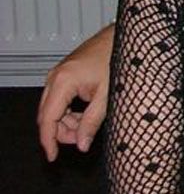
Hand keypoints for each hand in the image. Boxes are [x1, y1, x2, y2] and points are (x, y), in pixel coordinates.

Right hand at [37, 24, 114, 161]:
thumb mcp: (108, 95)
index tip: (52, 157)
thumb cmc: (119, 59)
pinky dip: (70, 112)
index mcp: (63, 81)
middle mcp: (55, 77)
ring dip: (67, 122)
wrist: (126, 36)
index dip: (48, 141)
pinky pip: (60, 100)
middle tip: (82, 140)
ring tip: (89, 125)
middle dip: (61, 132)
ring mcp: (59, 74)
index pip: (47, 119)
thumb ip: (93, 122)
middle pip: (47, 115)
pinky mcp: (66, 74)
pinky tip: (87, 115)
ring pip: (54, 109)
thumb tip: (82, 145)